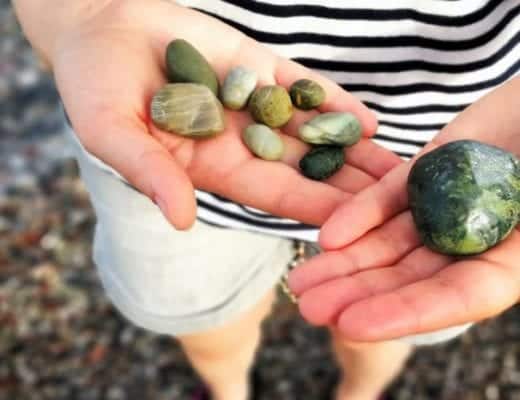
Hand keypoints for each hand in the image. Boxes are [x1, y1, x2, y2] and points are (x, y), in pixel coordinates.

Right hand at [18, 0, 400, 228]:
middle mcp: (239, 141)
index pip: (269, 192)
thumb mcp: (110, 131)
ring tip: (402, 170)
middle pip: (303, 168)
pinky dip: (336, 103)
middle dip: (348, 187)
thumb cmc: (93, 85)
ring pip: (313, 131)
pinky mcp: (259, 67)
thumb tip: (181, 219)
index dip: (311, 207)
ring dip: (355, 150)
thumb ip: (148, 171)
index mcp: (209, 165)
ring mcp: (253, 103)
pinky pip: (304, 88)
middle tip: (397, 207)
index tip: (354, 228)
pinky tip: (371, 121)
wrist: (101, 26)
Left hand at [288, 77, 519, 340]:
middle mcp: (472, 239)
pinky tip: (326, 235)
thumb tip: (491, 270)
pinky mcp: (424, 173)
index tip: (350, 325)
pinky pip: (387, 197)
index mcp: (510, 258)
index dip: (404, 315)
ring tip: (298, 280)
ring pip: (389, 242)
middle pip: (409, 277)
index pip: (455, 298)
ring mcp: (444, 205)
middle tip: (307, 309)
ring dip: (344, 262)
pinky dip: (358, 214)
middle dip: (357, 294)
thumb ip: (518, 241)